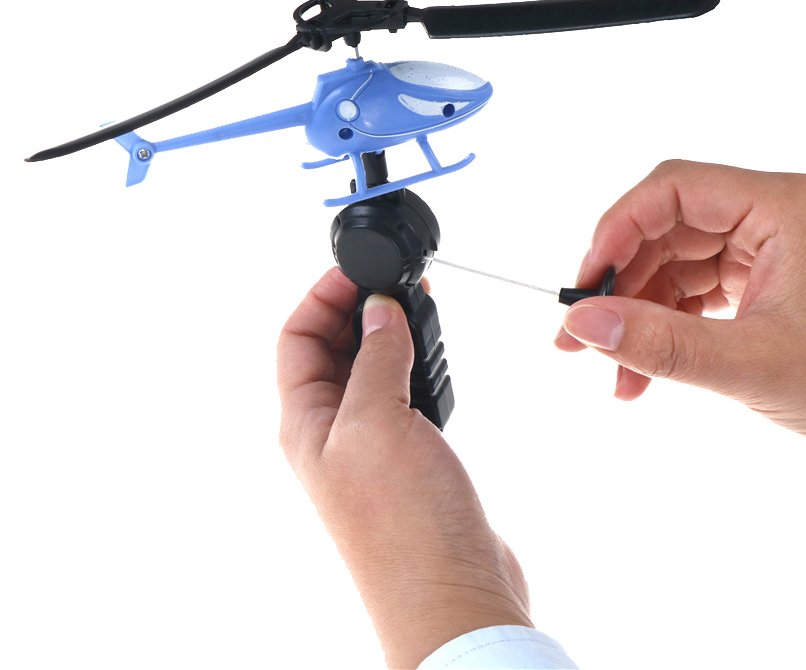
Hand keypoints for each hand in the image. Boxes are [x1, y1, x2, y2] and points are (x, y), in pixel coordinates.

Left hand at [278, 268, 530, 668]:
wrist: (451, 594)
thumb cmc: (402, 526)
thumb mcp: (377, 423)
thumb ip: (377, 358)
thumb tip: (378, 309)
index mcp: (305, 422)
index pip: (296, 338)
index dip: (321, 296)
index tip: (358, 269)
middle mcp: (332, 432)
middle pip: (330, 349)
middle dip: (356, 307)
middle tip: (395, 281)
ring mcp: (370, 446)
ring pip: (367, 370)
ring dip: (386, 332)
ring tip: (416, 306)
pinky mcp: (408, 459)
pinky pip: (399, 395)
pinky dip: (411, 364)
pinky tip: (431, 356)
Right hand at [557, 160, 805, 505]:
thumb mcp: (753, 366)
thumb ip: (661, 343)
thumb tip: (581, 325)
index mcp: (781, 206)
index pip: (672, 189)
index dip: (616, 230)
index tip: (584, 285)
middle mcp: (772, 215)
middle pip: (666, 228)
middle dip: (621, 285)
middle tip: (580, 339)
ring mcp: (767, 248)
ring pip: (674, 264)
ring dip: (641, 317)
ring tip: (617, 376)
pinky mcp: (763, 280)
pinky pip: (695, 291)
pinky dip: (668, 328)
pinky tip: (646, 373)